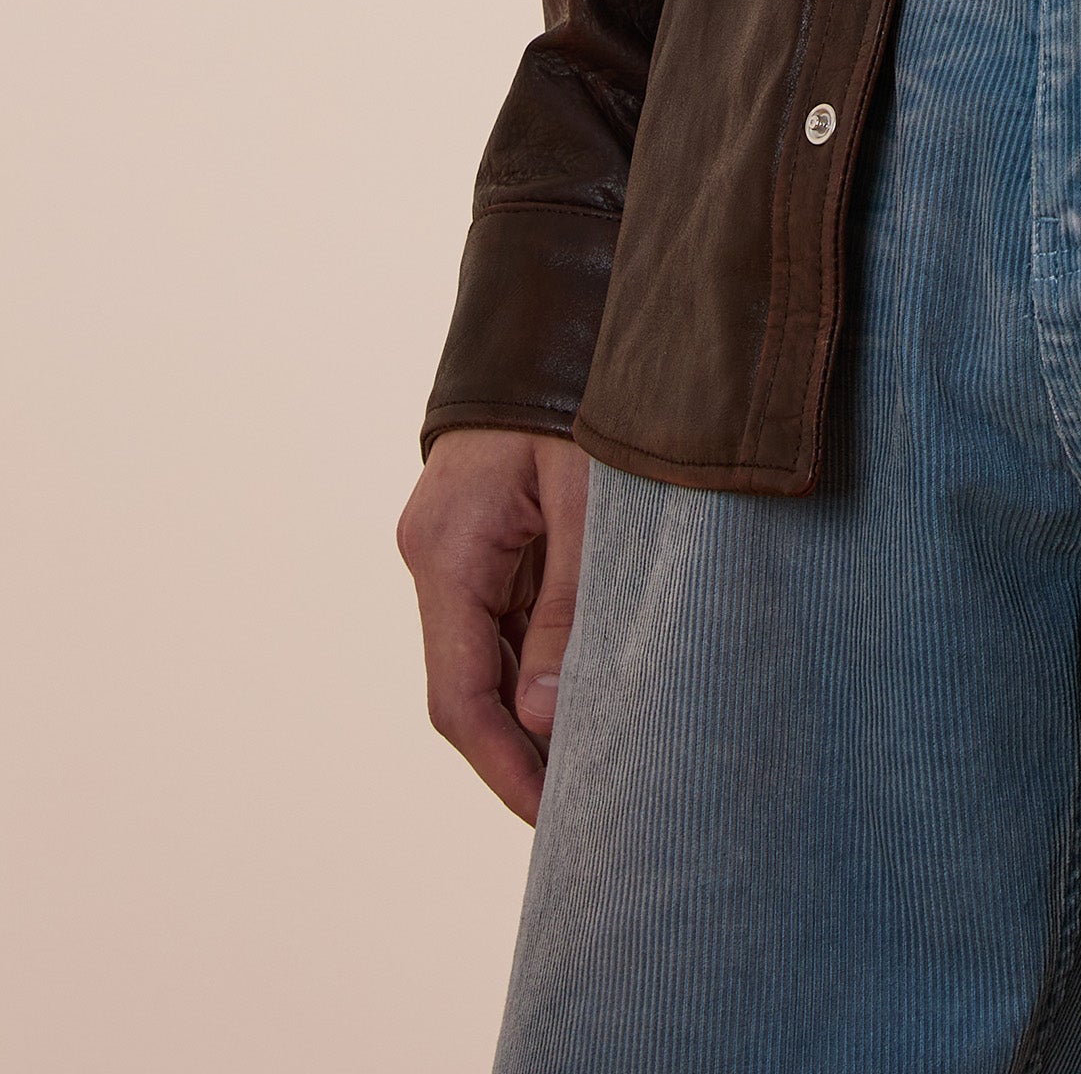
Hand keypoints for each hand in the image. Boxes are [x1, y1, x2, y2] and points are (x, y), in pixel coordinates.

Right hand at [398, 428, 591, 821]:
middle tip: (592, 809)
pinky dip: (544, 662)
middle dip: (525, 751)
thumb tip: (545, 719)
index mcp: (446, 551)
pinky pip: (508, 619)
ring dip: (537, 709)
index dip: (505, 768)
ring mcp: (456, 545)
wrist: (557, 302)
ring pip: (490, 658)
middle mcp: (436, 555)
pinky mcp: (485, 534)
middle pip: (471, 686)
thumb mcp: (589, 499)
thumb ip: (568, 607)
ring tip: (602, 764)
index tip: (556, 820)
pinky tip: (591, 692)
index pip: (460, 698)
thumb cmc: (577, 389)